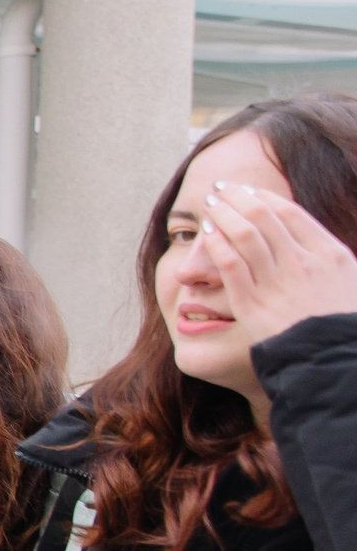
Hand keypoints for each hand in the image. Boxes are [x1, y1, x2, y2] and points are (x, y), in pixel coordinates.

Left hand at [202, 181, 356, 345]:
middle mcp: (303, 263)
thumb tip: (308, 239)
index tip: (248, 190)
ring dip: (223, 214)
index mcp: (330, 255)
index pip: (291, 213)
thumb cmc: (342, 325)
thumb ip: (327, 258)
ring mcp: (278, 282)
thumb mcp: (349, 283)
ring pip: (244, 234)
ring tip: (210, 205)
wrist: (333, 361)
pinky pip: (230, 264)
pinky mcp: (253, 303)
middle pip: (263, 217)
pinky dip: (217, 244)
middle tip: (220, 189)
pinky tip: (207, 233)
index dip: (264, 197)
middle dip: (238, 197)